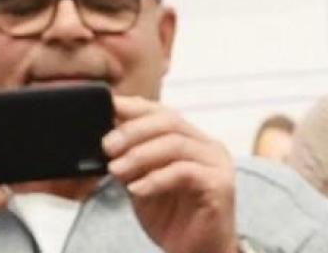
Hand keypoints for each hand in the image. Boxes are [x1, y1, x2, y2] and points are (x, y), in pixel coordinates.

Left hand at [104, 96, 237, 252]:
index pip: (162, 112)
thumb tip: (106, 137)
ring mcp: (217, 165)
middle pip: (169, 121)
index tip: (108, 107)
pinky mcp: (221, 186)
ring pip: (175, 144)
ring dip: (140, 155)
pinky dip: (155, 178)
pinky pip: (184, 173)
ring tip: (115, 170)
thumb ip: (130, 158)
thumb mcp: (142, 181)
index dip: (134, 107)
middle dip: (133, 131)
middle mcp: (208, 147)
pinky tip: (136, 189)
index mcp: (192, 140)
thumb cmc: (172, 219)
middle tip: (107, 146)